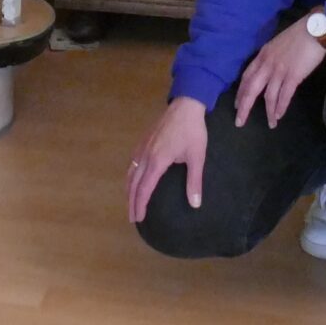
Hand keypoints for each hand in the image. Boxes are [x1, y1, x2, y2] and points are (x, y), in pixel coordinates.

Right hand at [124, 96, 207, 223]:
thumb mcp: (197, 157)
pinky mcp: (144, 141)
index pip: (144, 189)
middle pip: (133, 184)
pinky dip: (130, 176)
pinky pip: (132, 162)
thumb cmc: (193, 131)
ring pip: (130, 172)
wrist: (186, 105)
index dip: (140, 205)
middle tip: (132, 218)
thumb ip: (194, 181)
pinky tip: (135, 179)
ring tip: (131, 202)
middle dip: (132, 202)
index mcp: (157, 161)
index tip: (138, 219)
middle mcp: (145, 156)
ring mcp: (142, 147)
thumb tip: (195, 204)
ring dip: (129, 189)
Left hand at [235, 18, 325, 129]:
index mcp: (262, 55)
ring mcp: (279, 70)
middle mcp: (267, 64)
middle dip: (244, 107)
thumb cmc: (298, 36)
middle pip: (251, 89)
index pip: (246, 77)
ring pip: (269, 96)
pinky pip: (284, 95)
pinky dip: (281, 107)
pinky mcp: (293, 75)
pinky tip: (279, 116)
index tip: (237, 104)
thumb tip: (268, 71)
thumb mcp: (277, 45)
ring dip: (269, 112)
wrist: (314, 30)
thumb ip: (270, 58)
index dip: (241, 92)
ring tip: (270, 124)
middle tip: (240, 122)